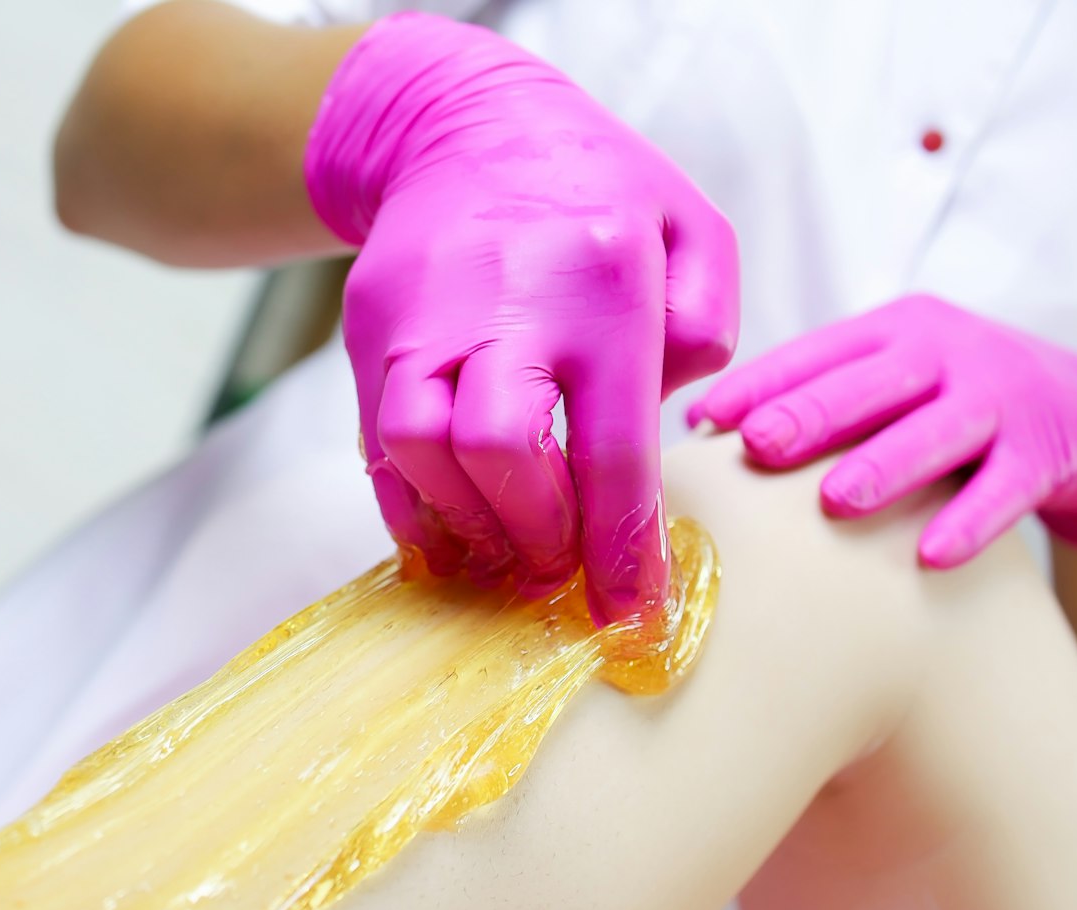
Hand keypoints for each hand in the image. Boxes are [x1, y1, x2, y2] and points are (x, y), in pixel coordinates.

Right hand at [306, 12, 738, 623]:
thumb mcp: (691, 230)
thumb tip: (672, 427)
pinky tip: (444, 531)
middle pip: (496, 448)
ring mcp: (422, 313)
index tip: (627, 616)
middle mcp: (503, 300)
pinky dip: (408, 503)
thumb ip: (708, 330)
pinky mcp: (369, 325)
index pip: (610, 446)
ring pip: (418, 447)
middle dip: (529, 532)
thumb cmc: (595, 191)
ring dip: (462, 522)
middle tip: (554, 570)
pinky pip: (375, 440)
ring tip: (498, 551)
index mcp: (601, 283)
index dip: (618, 548)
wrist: (460, 125)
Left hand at [689, 294, 1076, 565]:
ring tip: (836, 502)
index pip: (817, 352)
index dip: (759, 382)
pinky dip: (970, 521)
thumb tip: (699, 429)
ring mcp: (999, 399)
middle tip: (758, 446)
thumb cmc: (949, 402)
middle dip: (813, 412)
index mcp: (894, 330)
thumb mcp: (892, 380)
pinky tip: (931, 556)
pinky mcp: (1046, 451)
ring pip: (938, 430)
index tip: (703, 418)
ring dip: (886, 464)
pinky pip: (1006, 489)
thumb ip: (815, 395)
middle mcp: (945, 354)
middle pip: (873, 382)